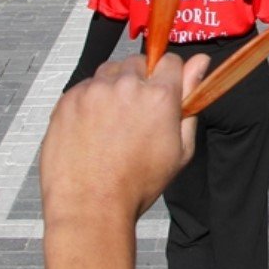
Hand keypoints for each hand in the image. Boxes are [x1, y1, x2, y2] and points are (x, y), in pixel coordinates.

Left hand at [40, 52, 210, 220]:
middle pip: (138, 63)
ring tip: (112, 122)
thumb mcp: (180, 149)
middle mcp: (125, 85)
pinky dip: (90, 101)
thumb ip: (191, 100)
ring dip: (114, 87)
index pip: (169, 61)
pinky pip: (84, 87)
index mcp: (159, 95)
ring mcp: (93, 90)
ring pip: (109, 72)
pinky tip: (92, 129)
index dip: (169, 77)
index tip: (163, 92)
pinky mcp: (68, 100)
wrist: (90, 207)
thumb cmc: (136, 185)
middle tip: (136, 113)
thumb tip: (200, 64)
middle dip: (140, 81)